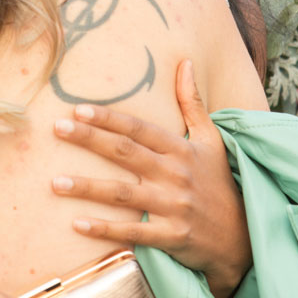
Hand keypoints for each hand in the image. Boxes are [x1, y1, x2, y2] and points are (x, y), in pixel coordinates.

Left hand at [51, 58, 250, 297]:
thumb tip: (185, 62)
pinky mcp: (171, 236)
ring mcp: (173, 206)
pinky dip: (105, 228)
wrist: (243, 235)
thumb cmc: (220, 182)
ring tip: (55, 182)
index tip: (79, 109)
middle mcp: (175, 174)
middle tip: (57, 128)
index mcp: (181, 149)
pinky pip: (133, 231)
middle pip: (125, 152)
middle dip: (89, 139)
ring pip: (123, 193)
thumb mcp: (211, 139)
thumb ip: (193, 102)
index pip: (139, 128)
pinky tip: (77, 224)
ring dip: (87, 187)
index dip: (109, 118)